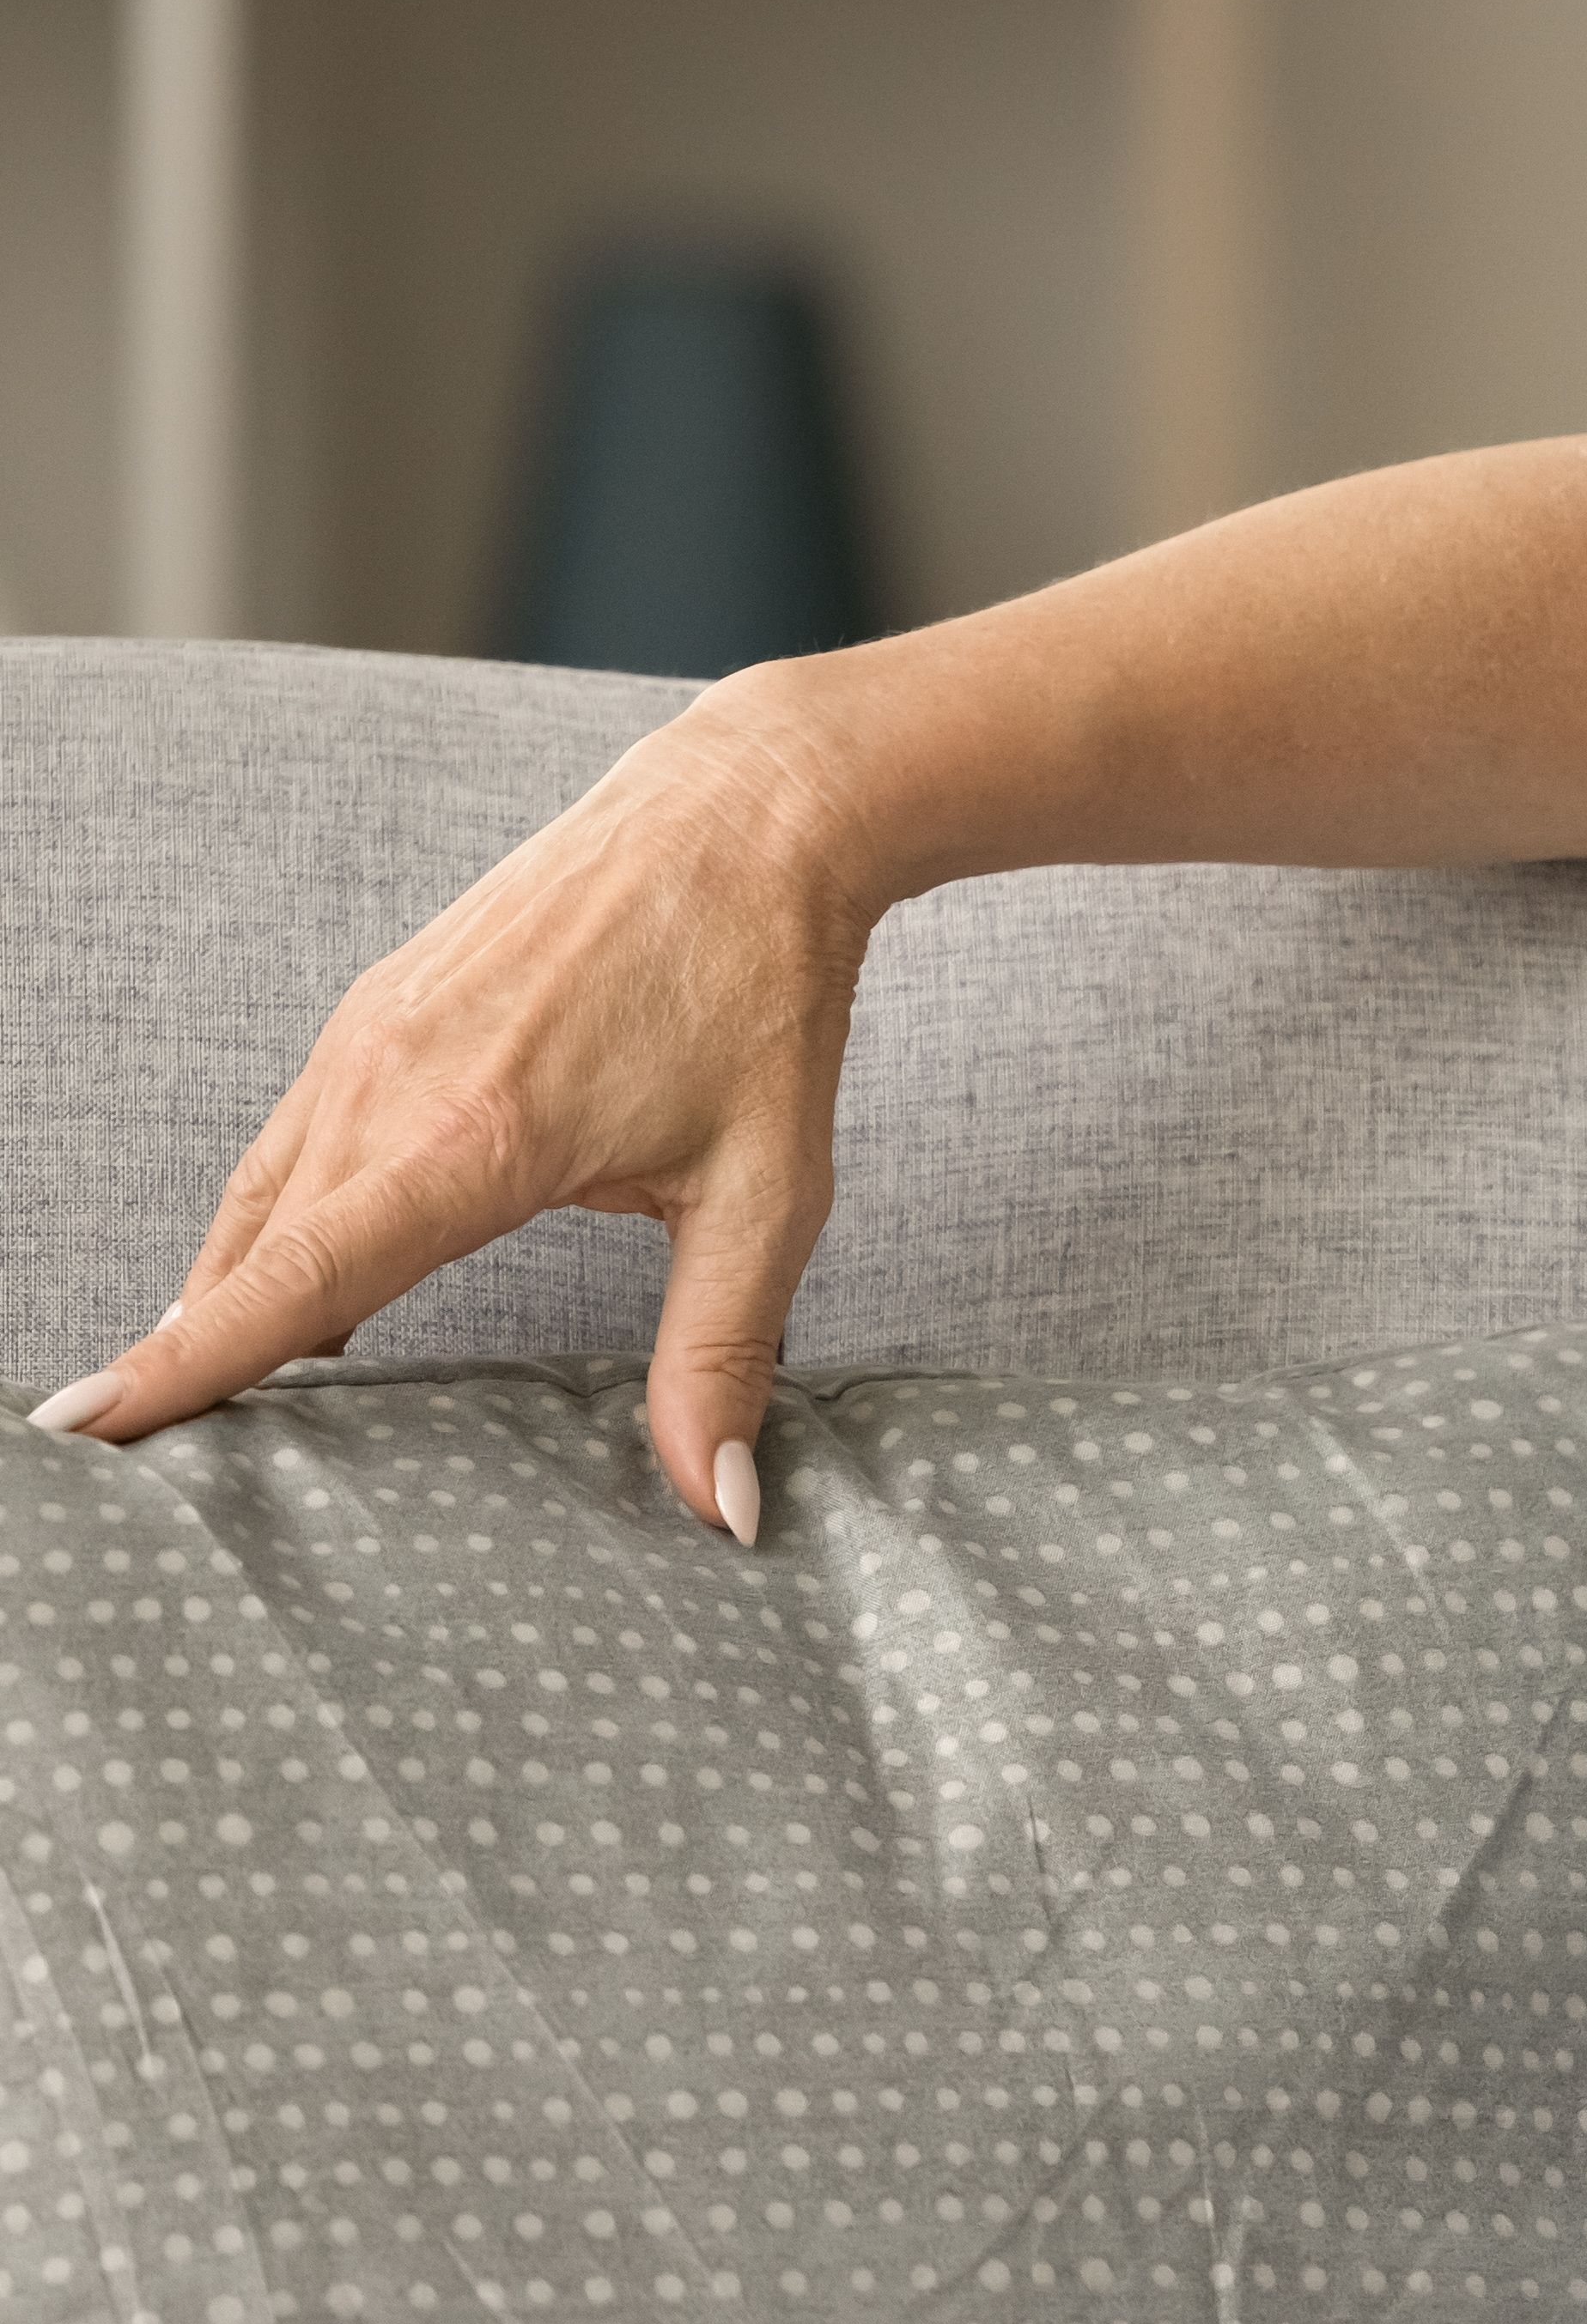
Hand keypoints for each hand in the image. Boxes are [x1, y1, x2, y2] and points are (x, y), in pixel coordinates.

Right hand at [34, 684, 881, 1536]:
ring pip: (262, 1197)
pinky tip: (287, 1281)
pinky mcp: (377, 1009)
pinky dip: (267, 1220)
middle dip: (191, 1357)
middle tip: (149, 1465)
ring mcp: (369, 1037)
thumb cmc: (763, 996)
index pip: (293, 1282)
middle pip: (253, 1253)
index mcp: (473, 1140)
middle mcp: (391, 1084)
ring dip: (225, 1293)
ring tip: (200, 1397)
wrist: (746, 818)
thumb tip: (725, 1505)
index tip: (80, 1426)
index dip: (185, 1364)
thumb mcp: (769, 1190)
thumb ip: (724, 1353)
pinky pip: (293, 1139)